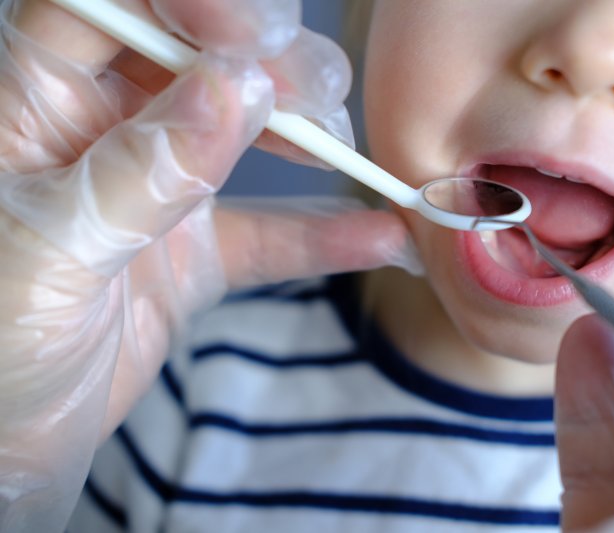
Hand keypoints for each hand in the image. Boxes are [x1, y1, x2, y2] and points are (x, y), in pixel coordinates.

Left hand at [0, 2, 416, 530]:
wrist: (4, 446)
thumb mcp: (50, 251)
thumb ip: (142, 172)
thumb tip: (233, 91)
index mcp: (40, 102)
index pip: (114, 7)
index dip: (187, 2)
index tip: (254, 34)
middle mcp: (105, 130)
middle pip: (197, 55)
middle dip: (264, 63)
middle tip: (311, 98)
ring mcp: (158, 188)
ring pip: (244, 130)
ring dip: (303, 134)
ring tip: (342, 151)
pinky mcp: (194, 251)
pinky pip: (268, 231)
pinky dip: (324, 235)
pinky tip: (379, 235)